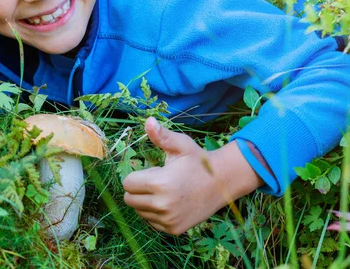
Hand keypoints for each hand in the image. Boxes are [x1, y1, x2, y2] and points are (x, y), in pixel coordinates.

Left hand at [122, 117, 262, 234]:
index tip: (154, 171)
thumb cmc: (198, 161)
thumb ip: (161, 135)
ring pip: (139, 212)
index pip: (127, 184)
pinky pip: (151, 222)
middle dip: (138, 189)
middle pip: (129, 200)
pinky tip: (171, 202)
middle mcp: (162, 206)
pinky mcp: (174, 229)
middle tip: (158, 181)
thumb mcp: (180, 145)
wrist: (222, 182)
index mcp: (160, 183)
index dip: (137, 175)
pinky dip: (156, 213)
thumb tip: (148, 120)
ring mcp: (168, 220)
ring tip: (166, 191)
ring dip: (146, 202)